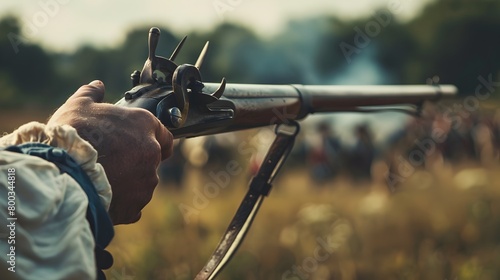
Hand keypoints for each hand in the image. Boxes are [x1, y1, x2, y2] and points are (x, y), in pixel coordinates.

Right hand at [48, 80, 172, 224]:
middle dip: (136, 161)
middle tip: (112, 161)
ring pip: (143, 183)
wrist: (61, 175)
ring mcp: (146, 182)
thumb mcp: (78, 105)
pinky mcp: (135, 206)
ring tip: (103, 180)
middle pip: (151, 159)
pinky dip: (123, 203)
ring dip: (129, 182)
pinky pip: (133, 205)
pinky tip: (105, 197)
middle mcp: (152, 153)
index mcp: (144, 125)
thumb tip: (97, 85)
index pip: (164, 134)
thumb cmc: (72, 136)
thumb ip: (92, 94)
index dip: (154, 138)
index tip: (141, 143)